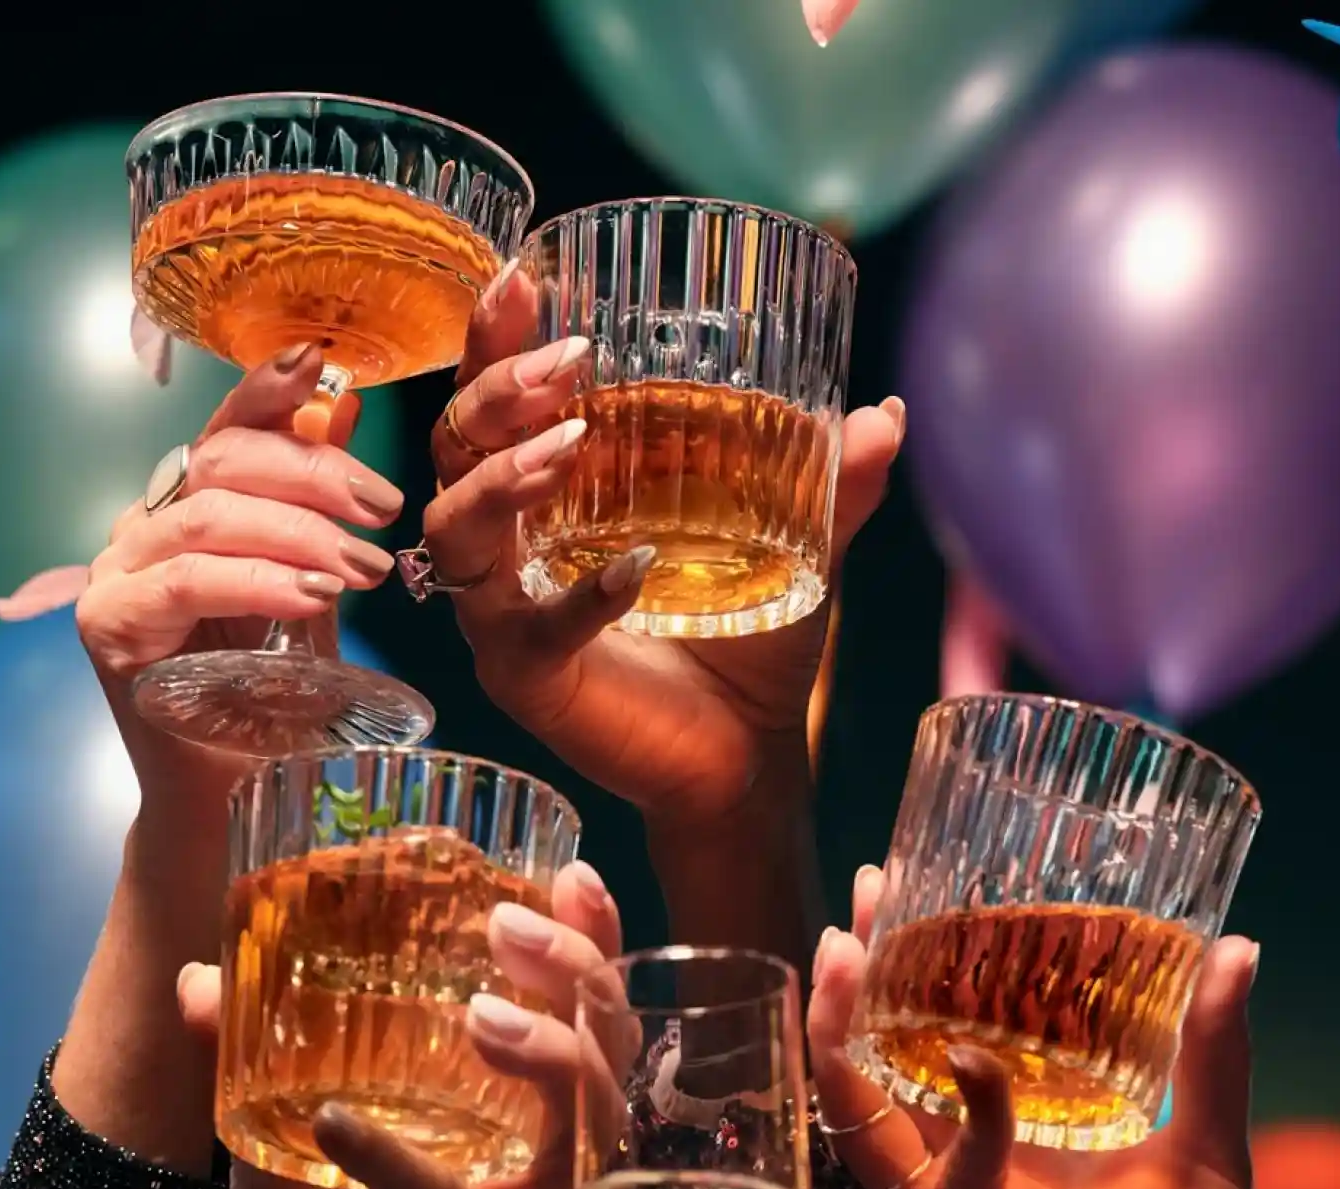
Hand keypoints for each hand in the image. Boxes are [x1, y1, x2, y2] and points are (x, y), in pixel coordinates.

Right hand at [75, 344, 403, 796]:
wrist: (229, 792)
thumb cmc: (272, 692)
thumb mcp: (311, 585)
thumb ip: (319, 506)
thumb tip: (343, 401)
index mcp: (185, 505)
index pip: (225, 429)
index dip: (267, 389)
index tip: (322, 361)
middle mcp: (142, 526)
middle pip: (221, 461)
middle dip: (313, 473)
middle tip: (384, 510)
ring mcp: (115, 574)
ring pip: (208, 516)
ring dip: (299, 534)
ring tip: (365, 567)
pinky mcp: (106, 625)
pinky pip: (186, 581)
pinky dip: (257, 581)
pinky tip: (313, 595)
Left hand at [177, 862, 620, 1188]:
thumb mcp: (279, 1124)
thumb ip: (247, 1049)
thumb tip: (197, 973)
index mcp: (517, 1098)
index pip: (584, 1002)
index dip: (593, 935)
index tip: (566, 870)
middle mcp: (542, 1145)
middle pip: (611, 1042)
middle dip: (581, 969)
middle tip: (512, 924)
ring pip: (584, 1116)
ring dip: (543, 1050)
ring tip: (476, 1010)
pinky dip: (398, 1162)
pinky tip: (336, 1122)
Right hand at [417, 267, 905, 827]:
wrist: (748, 757)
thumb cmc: (748, 646)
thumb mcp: (796, 550)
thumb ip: (833, 486)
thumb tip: (888, 414)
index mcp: (549, 494)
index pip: (493, 403)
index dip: (493, 341)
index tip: (525, 280)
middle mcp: (509, 546)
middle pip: (451, 446)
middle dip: (496, 394)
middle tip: (568, 365)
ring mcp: (504, 613)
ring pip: (455, 527)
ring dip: (503, 478)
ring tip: (568, 445)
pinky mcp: (523, 677)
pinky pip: (527, 629)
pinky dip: (578, 597)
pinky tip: (634, 571)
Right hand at [807, 867, 1264, 1188]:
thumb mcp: (1210, 1147)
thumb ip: (1211, 1054)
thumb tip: (1238, 947)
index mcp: (1017, 1132)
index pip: (949, 1030)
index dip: (927, 966)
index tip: (919, 887)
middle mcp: (964, 1161)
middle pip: (888, 1056)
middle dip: (864, 978)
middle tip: (863, 900)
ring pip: (866, 1110)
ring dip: (848, 1032)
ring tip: (841, 958)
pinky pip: (940, 1180)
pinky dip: (964, 1126)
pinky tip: (976, 1066)